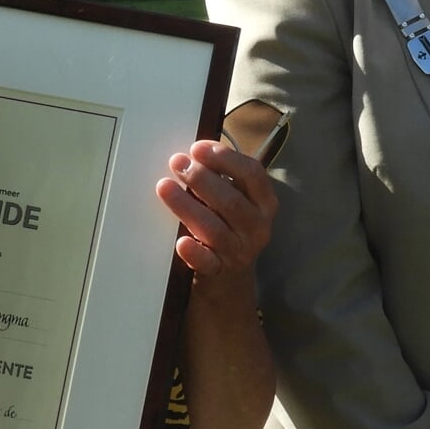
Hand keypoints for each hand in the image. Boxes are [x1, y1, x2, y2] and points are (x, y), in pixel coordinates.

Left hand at [155, 140, 277, 280]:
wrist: (230, 280)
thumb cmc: (229, 227)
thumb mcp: (236, 201)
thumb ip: (222, 179)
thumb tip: (192, 154)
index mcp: (265, 203)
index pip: (252, 174)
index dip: (225, 158)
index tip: (198, 148)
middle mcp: (258, 227)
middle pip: (230, 200)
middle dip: (201, 178)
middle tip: (177, 163)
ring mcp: (241, 251)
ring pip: (214, 228)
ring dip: (186, 205)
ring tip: (164, 187)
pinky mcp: (220, 272)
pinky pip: (207, 263)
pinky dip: (194, 253)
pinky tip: (181, 242)